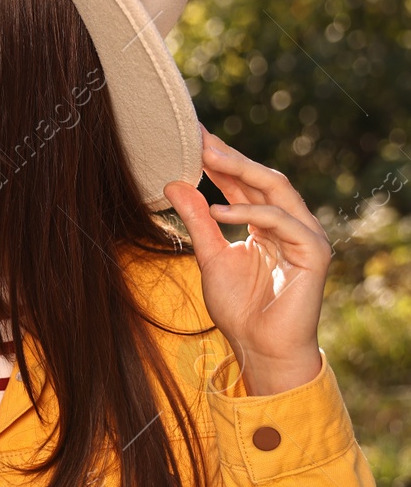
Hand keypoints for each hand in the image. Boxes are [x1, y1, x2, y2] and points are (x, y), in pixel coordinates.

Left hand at [162, 123, 328, 395]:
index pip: (243, 183)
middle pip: (262, 178)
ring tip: (207, 158)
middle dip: (230, 157)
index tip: (190, 139)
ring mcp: (305, 236)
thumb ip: (197, 221)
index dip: (219, 161)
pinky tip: (220, 211)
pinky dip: (251, 213)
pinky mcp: (314, 253)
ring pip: (278, 190)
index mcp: (266, 223)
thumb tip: (173, 182)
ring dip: (242, 172)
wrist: (260, 348)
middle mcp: (289, 224)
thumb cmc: (239, 307)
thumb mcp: (209, 257)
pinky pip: (283, 222)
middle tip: (198, 138)